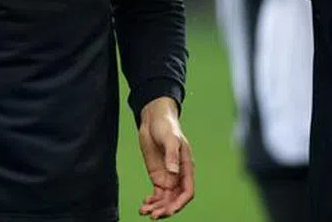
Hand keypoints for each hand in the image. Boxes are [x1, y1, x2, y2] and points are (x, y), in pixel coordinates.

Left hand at [137, 97, 194, 218]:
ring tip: (144, 211)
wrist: (154, 119)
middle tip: (153, 215)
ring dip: (157, 207)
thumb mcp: (170, 139)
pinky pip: (157, 193)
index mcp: (186, 168)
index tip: (168, 210)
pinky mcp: (157, 175)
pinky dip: (152, 201)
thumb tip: (173, 172)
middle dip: (165, 209)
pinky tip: (144, 204)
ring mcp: (168, 177)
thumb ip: (172, 155)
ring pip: (165, 199)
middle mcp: (178, 176)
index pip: (187, 192)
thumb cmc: (166, 127)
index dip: (179, 203)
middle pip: (175, 199)